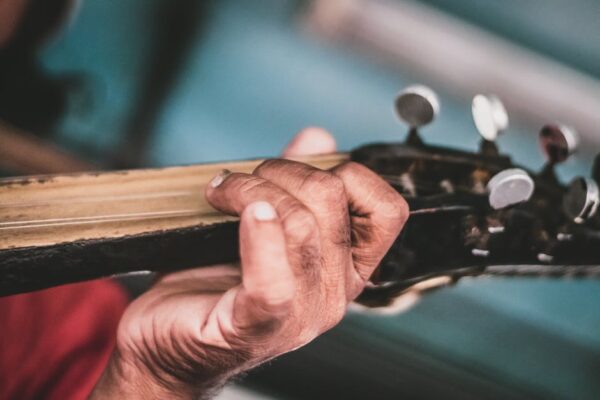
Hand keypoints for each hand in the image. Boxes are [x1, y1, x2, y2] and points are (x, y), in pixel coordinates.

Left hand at [90, 128, 407, 398]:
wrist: (166, 342)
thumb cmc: (212, 282)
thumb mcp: (263, 223)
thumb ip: (296, 184)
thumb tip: (318, 139)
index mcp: (344, 267)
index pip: (387, 211)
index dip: (350, 174)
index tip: (302, 168)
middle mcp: (333, 294)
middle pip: (332, 202)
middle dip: (282, 170)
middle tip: (240, 178)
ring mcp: (300, 316)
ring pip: (301, 226)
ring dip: (252, 190)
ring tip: (219, 190)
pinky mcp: (257, 328)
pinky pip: (273, 279)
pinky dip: (257, 236)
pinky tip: (232, 212)